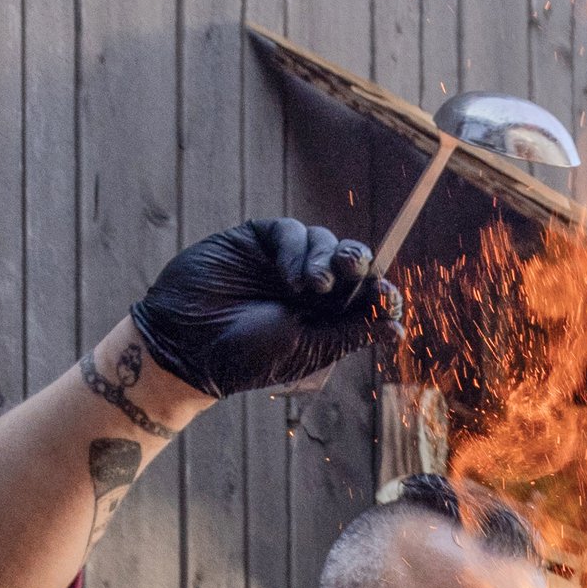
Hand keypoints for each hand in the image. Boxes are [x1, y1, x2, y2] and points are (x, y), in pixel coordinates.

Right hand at [125, 217, 380, 398]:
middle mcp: (310, 287)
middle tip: (354, 269)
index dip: (383, 292)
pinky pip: (291, 230)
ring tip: (312, 286)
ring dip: (326, 258)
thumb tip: (398, 328)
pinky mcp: (257, 240)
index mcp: (327, 317)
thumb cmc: (248, 357)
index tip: (389, 295)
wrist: (188, 343)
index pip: (367, 295)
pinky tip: (289, 275)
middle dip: (359, 263)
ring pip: (326, 241)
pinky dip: (297, 247)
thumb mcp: (309, 349)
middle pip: (352, 262)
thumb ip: (351, 333)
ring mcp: (284, 261)